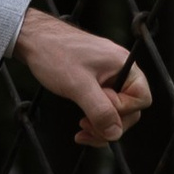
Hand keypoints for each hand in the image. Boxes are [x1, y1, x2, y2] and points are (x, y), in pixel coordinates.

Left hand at [17, 3, 150, 147]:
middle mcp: (120, 70)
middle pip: (131, 108)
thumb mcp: (78, 86)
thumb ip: (99, 111)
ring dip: (101, 124)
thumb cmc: (54, 54)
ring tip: (81, 130)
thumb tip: (115, 134)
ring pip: (115, 109)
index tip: (95, 108)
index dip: (121, 110)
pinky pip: (103, 104)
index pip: (141, 100)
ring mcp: (108, 75)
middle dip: (110, 123)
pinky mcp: (95, 81)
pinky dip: (94, 117)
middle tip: (85, 128)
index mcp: (124, 66)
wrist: (33, 39)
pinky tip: (81, 125)